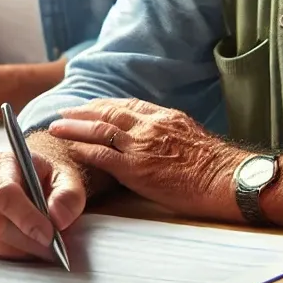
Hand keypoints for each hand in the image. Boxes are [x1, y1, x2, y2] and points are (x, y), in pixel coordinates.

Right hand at [0, 135, 87, 259]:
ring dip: (24, 251)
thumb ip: (68, 194)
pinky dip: (14, 257)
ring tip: (45, 245)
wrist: (30, 176)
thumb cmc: (46, 174)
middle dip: (30, 241)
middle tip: (55, 246)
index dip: (27, 219)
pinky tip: (30, 246)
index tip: (50, 235)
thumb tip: (59, 219)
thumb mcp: (66, 175)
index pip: (6, 194)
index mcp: (0, 164)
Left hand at [48, 98, 245, 222]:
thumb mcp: (194, 136)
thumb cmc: (216, 164)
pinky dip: (86, 150)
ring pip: (101, 129)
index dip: (106, 104)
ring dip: (76, 127)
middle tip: (65, 111)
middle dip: (84, 111)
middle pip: (110, 112)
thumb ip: (172, 132)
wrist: (225, 178)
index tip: (92, 105)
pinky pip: (104, 155)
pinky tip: (73, 150)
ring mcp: (142, 145)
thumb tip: (162, 138)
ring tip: (57, 126)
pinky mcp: (137, 168)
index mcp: (165, 116)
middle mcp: (151, 125)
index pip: (129, 104)